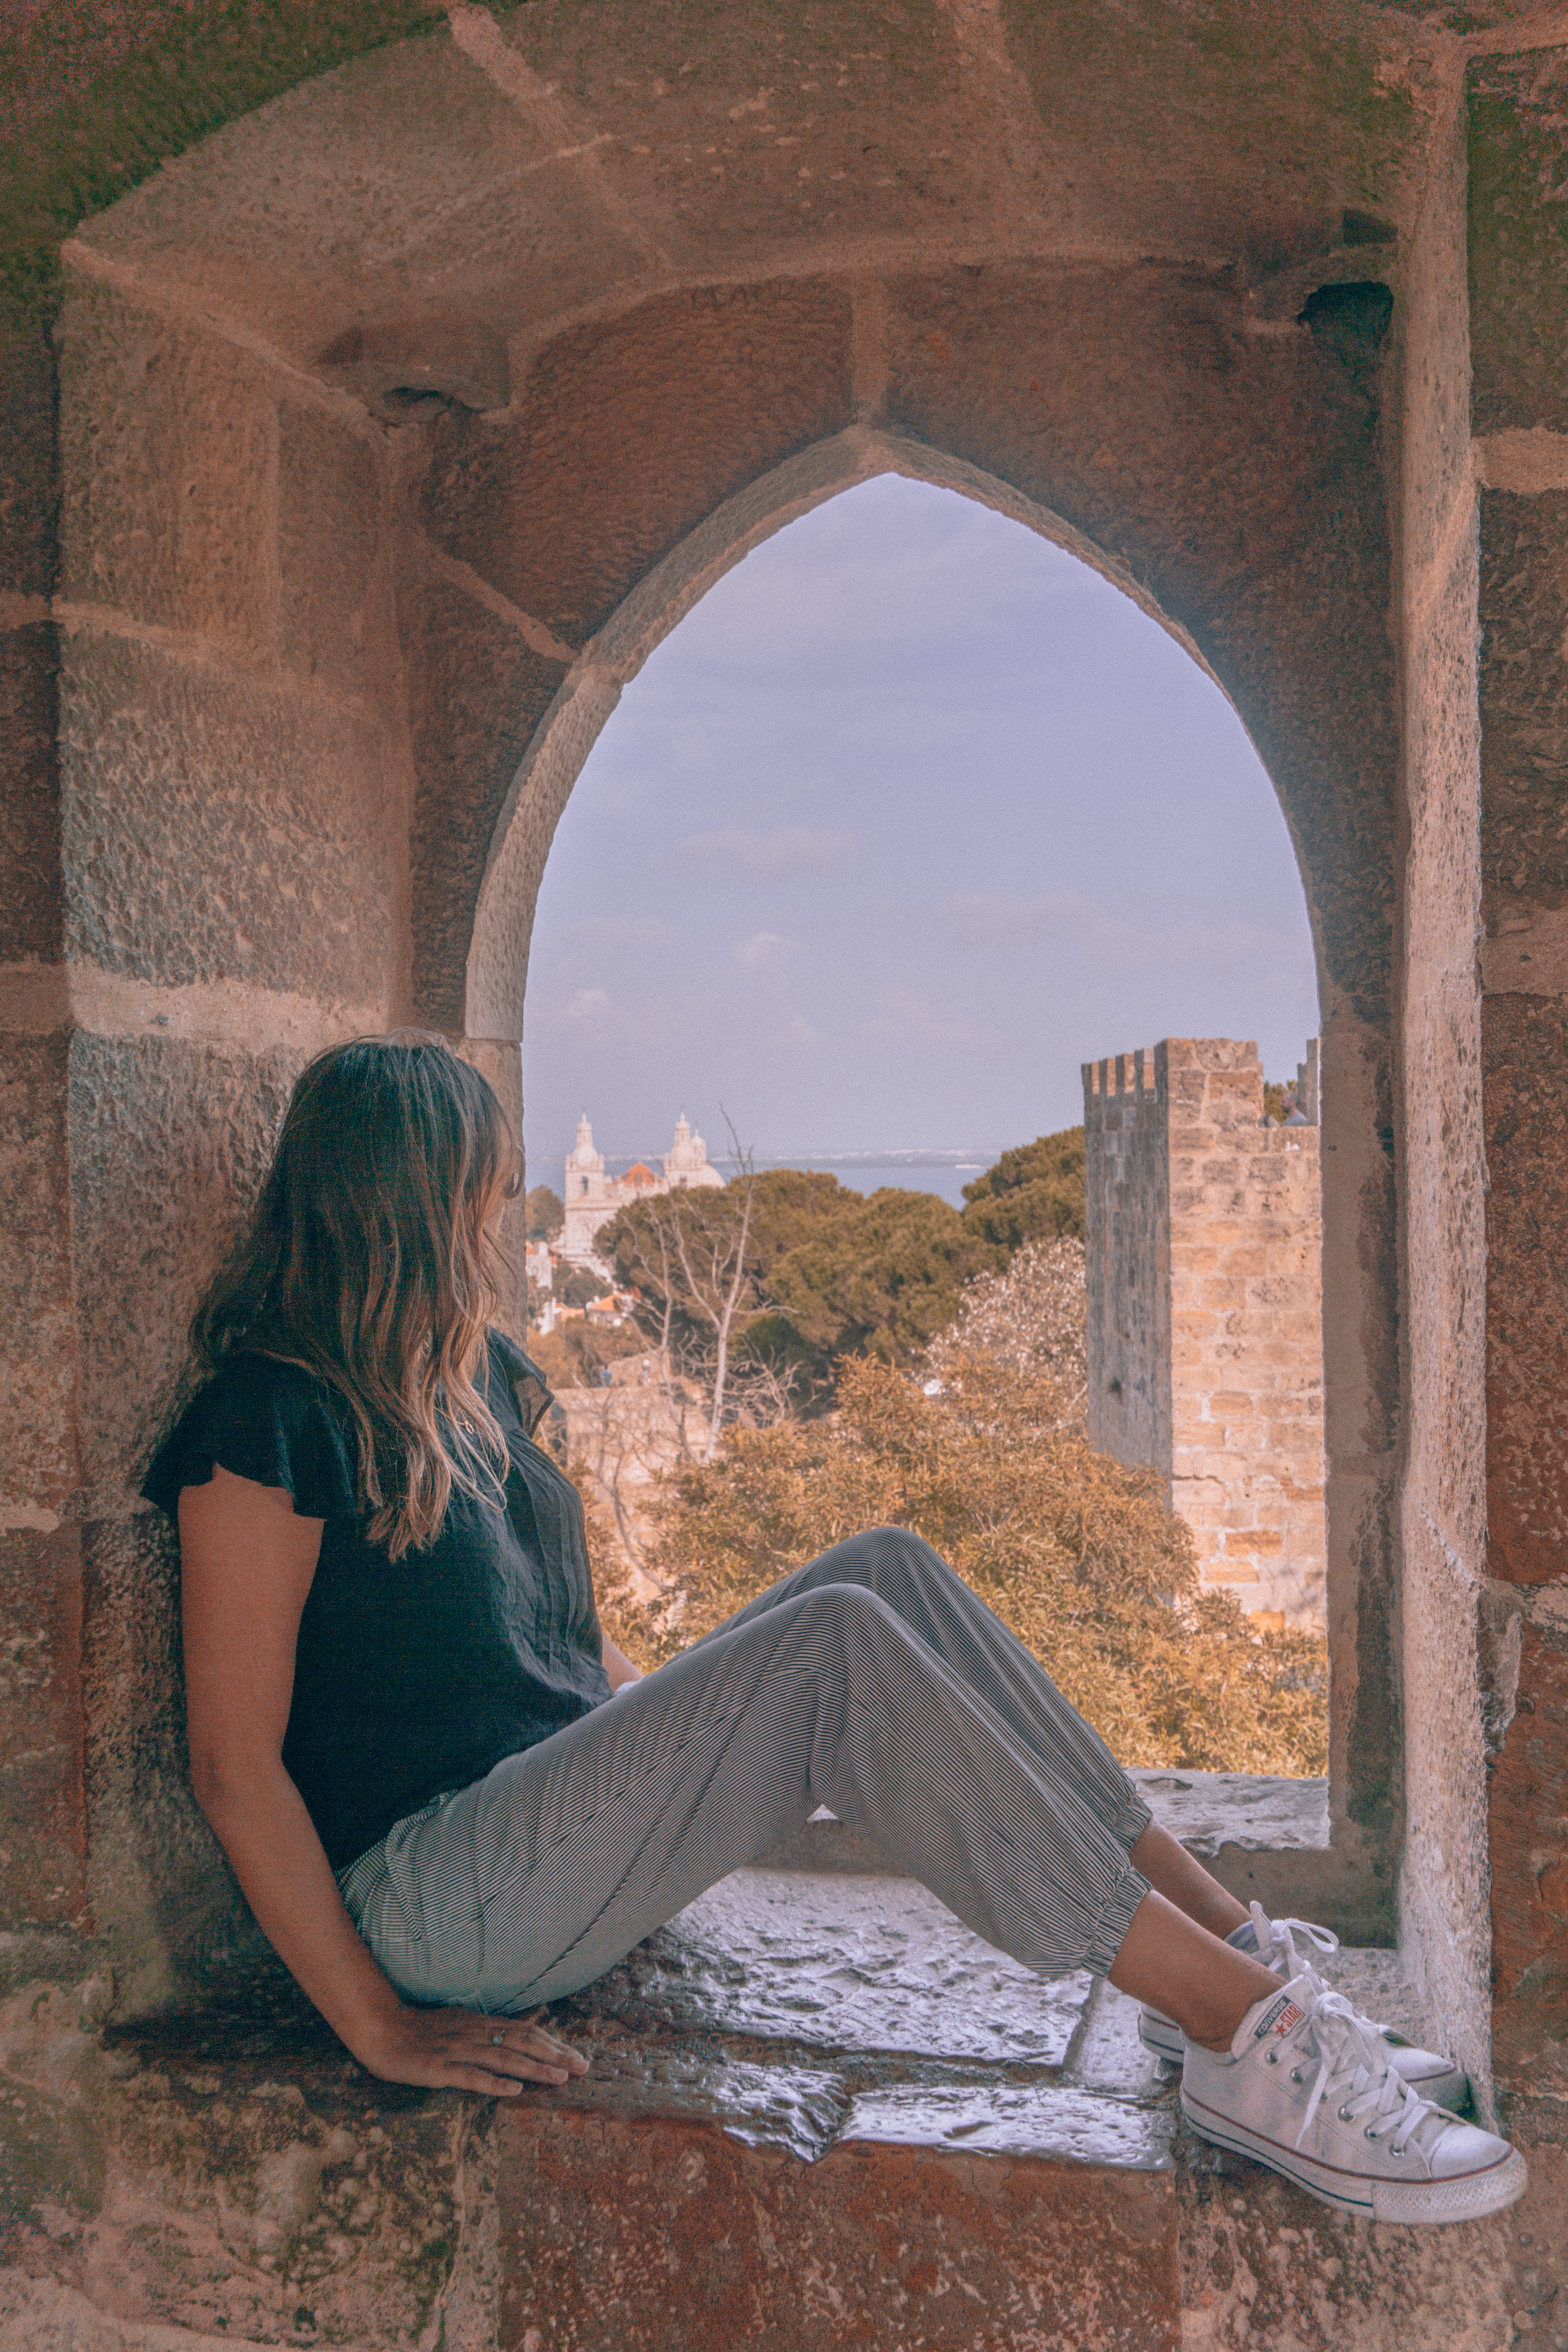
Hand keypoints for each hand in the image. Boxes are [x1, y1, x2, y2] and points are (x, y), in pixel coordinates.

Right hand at [356, 2002, 590, 2095]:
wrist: (380, 2029)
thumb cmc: (417, 2029)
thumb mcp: (457, 2023)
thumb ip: (483, 2030)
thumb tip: (512, 2033)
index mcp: (479, 2023)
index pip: (525, 2031)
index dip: (553, 2043)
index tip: (578, 2055)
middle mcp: (474, 2033)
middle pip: (522, 2043)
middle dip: (555, 2055)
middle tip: (583, 2067)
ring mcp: (458, 2051)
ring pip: (503, 2059)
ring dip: (534, 2068)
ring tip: (560, 2077)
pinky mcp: (440, 2069)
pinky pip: (471, 2076)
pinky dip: (495, 2083)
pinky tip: (514, 2090)